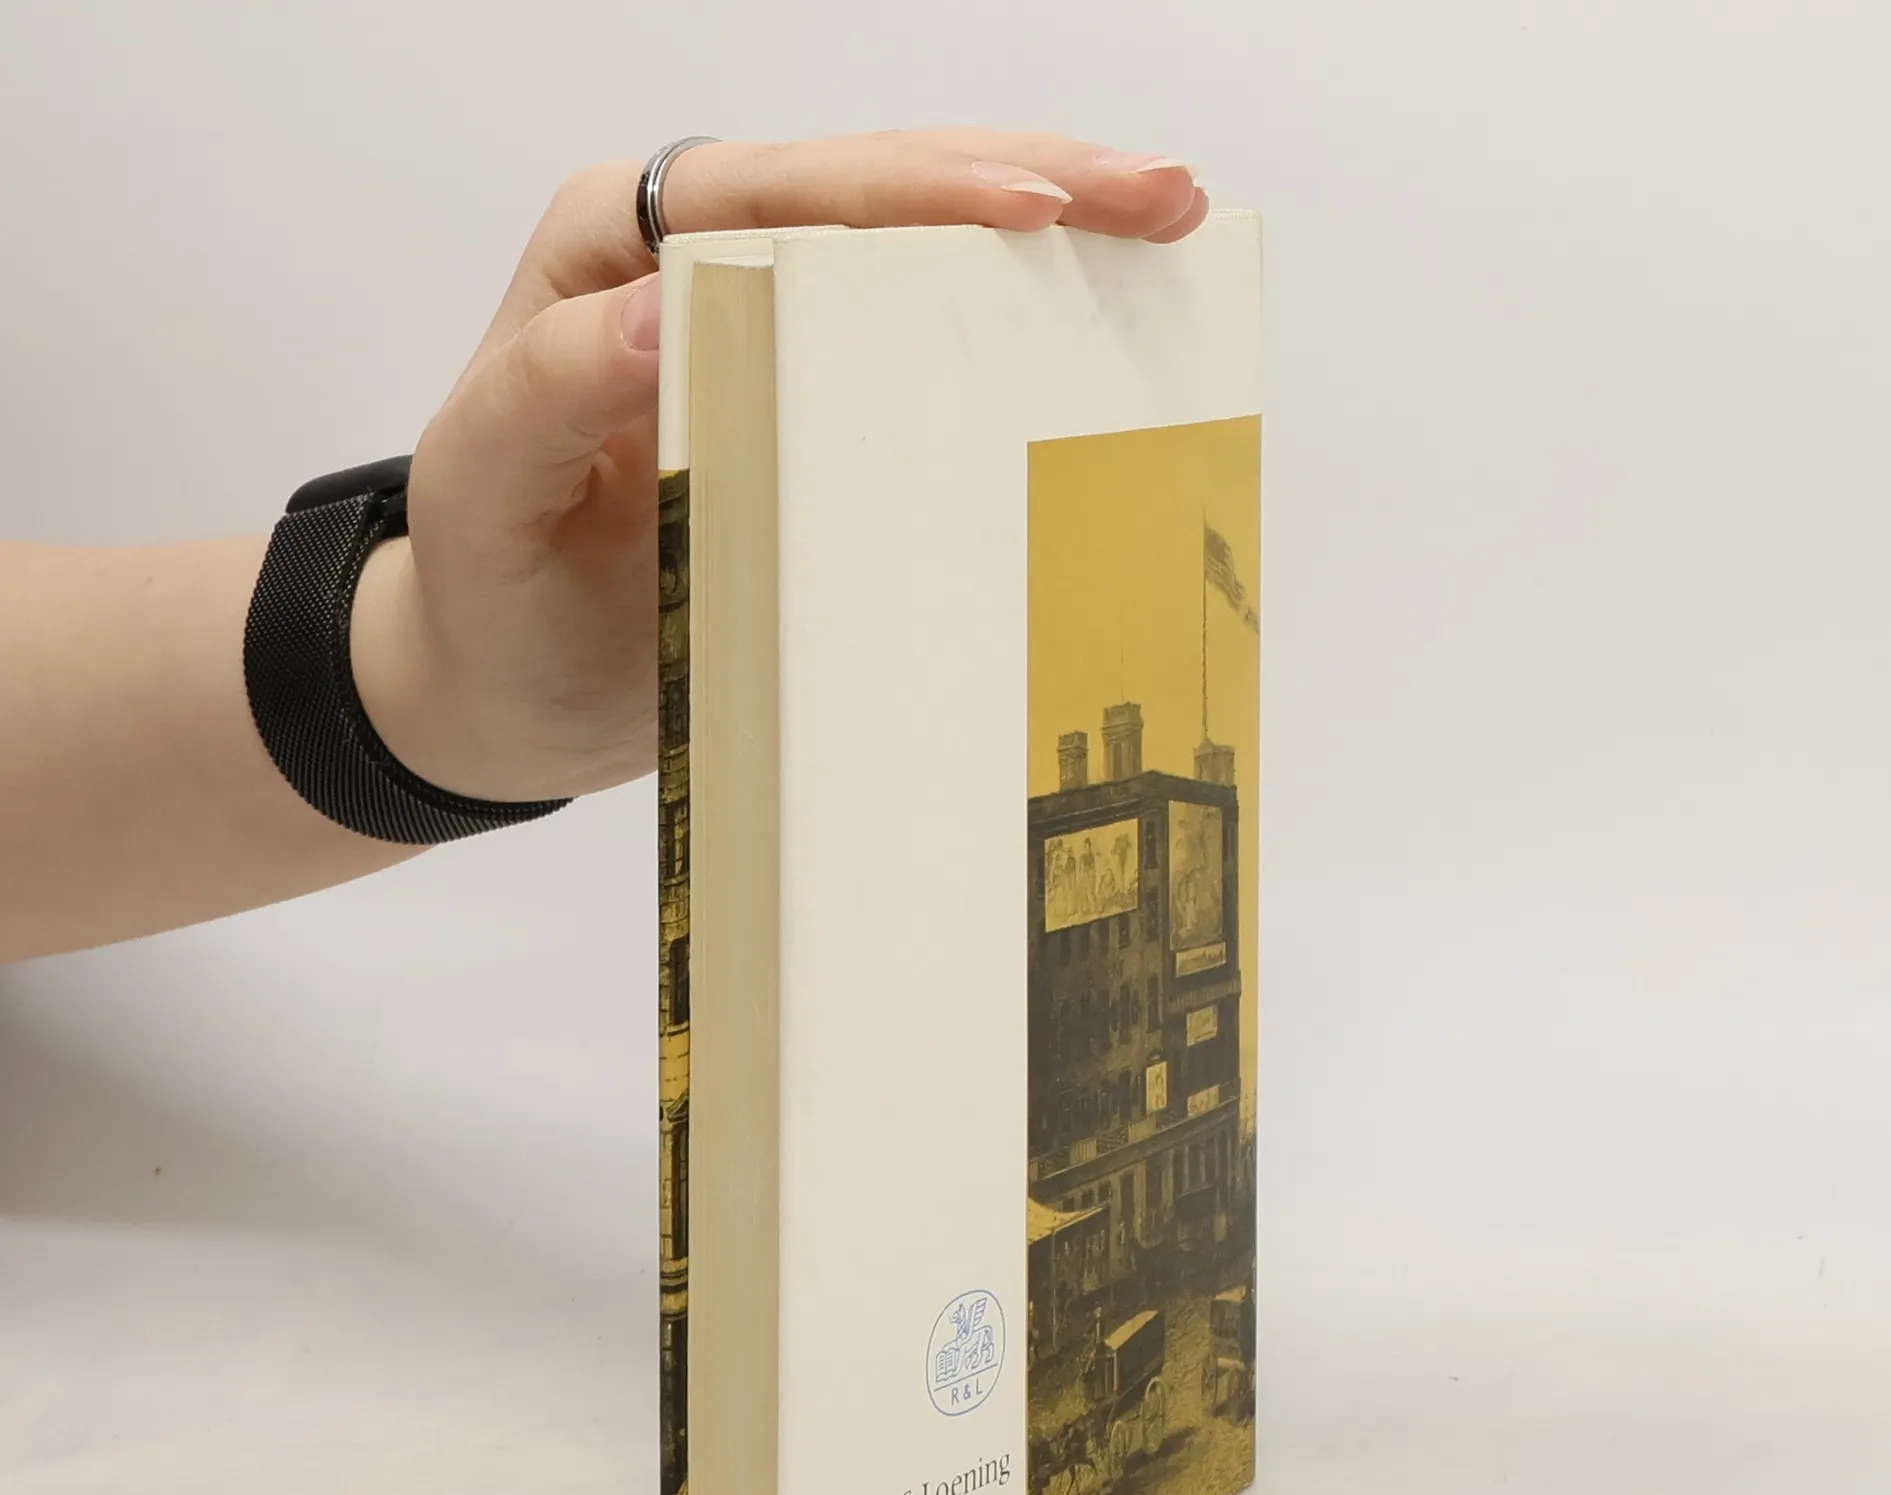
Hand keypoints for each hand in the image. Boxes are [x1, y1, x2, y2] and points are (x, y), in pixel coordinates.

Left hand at [351, 132, 1207, 802]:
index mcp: (623, 252)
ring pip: (922, 247)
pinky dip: (1017, 326)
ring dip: (1050, 233)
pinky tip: (1101, 315)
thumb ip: (548, 391)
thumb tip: (656, 316)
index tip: (1036, 211)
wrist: (505, 681)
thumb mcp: (488, 488)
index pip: (784, 192)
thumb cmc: (491, 587)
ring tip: (1166, 227)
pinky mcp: (819, 402)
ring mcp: (774, 329)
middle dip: (1028, 180)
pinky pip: (925, 346)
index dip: (916, 194)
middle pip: (879, 189)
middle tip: (1160, 198)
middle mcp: (704, 261)